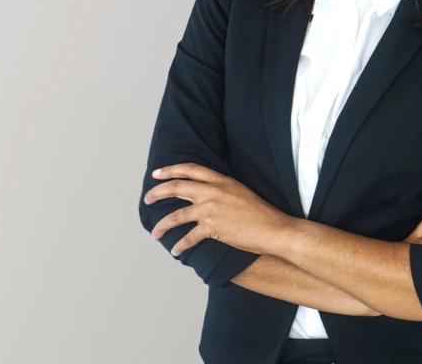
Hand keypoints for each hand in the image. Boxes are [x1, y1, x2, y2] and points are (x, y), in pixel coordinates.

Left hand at [143, 163, 291, 256]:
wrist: (274, 229)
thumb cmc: (260, 213)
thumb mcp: (240, 191)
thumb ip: (221, 188)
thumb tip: (205, 192)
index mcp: (220, 180)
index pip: (190, 169)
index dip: (171, 170)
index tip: (157, 173)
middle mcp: (213, 191)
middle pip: (177, 187)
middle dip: (157, 192)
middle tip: (147, 199)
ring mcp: (211, 209)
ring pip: (177, 215)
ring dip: (162, 225)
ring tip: (154, 233)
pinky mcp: (213, 227)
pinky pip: (189, 237)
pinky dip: (180, 246)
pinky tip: (176, 251)